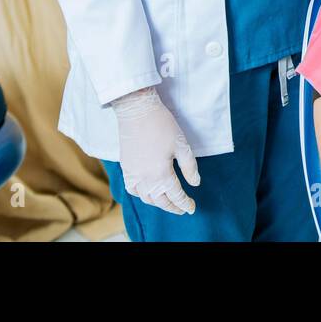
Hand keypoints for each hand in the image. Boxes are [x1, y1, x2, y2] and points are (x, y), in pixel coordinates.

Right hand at [111, 87, 200, 214]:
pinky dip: (141, 195)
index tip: (192, 208)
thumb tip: (195, 184)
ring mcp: (133, 175)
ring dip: (158, 203)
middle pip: (161, 201)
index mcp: (161, 174)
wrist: (137, 111)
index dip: (185, 204)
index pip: (176, 196)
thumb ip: (189, 167)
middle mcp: (145, 179)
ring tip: (168, 203)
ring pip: (146, 198)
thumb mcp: (181, 145)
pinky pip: (132, 190)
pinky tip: (148, 193)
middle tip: (182, 210)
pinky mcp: (125, 168)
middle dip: (173, 207)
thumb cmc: (162, 125)